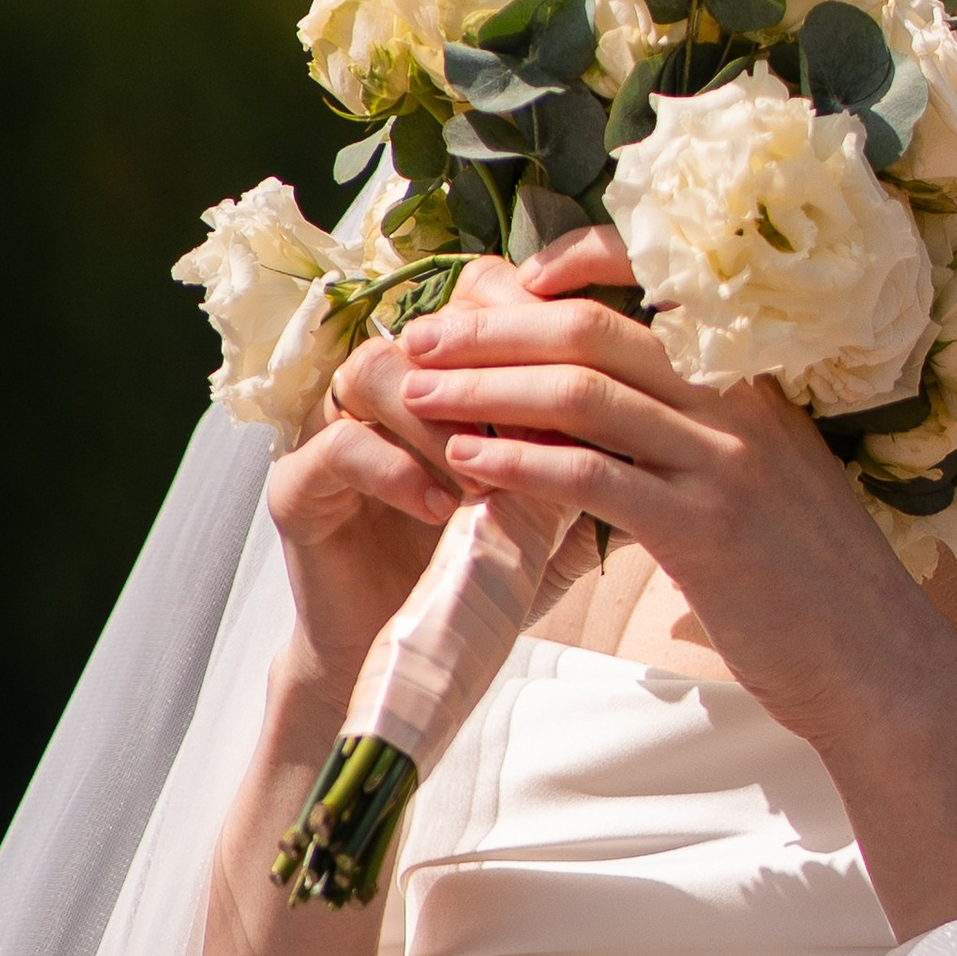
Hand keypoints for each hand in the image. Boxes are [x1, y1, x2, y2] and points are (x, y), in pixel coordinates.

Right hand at [264, 252, 579, 707]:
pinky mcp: (299, 486)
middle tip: (539, 420)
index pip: (483, 298)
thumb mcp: (547, 517)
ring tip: (484, 473)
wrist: (407, 657)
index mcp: (444, 377)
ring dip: (441, 416)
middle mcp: (386, 389)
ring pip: (376, 369)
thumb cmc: (478, 579)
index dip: (533, 320)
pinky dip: (398, 470)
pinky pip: (340, 446)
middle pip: (429, 319)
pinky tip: (443, 509)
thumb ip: (583, 466)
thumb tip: (656, 420)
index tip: (586, 372)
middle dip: (491, 366)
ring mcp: (334, 430)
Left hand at [388, 226, 922, 745]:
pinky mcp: (703, 533)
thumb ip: (700, 429)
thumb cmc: (812, 580)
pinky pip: (592, 479)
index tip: (507, 280)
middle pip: (593, 332)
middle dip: (492, 330)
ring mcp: (724, 464)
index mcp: (752, 377)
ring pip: (582, 397)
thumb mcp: (764, 476)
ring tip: (418, 394)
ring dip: (485, 390)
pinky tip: (466, 463)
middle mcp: (739, 404)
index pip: (656, 279)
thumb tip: (611, 402)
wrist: (879, 664)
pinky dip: (520, 464)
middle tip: (420, 338)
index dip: (573, 263)